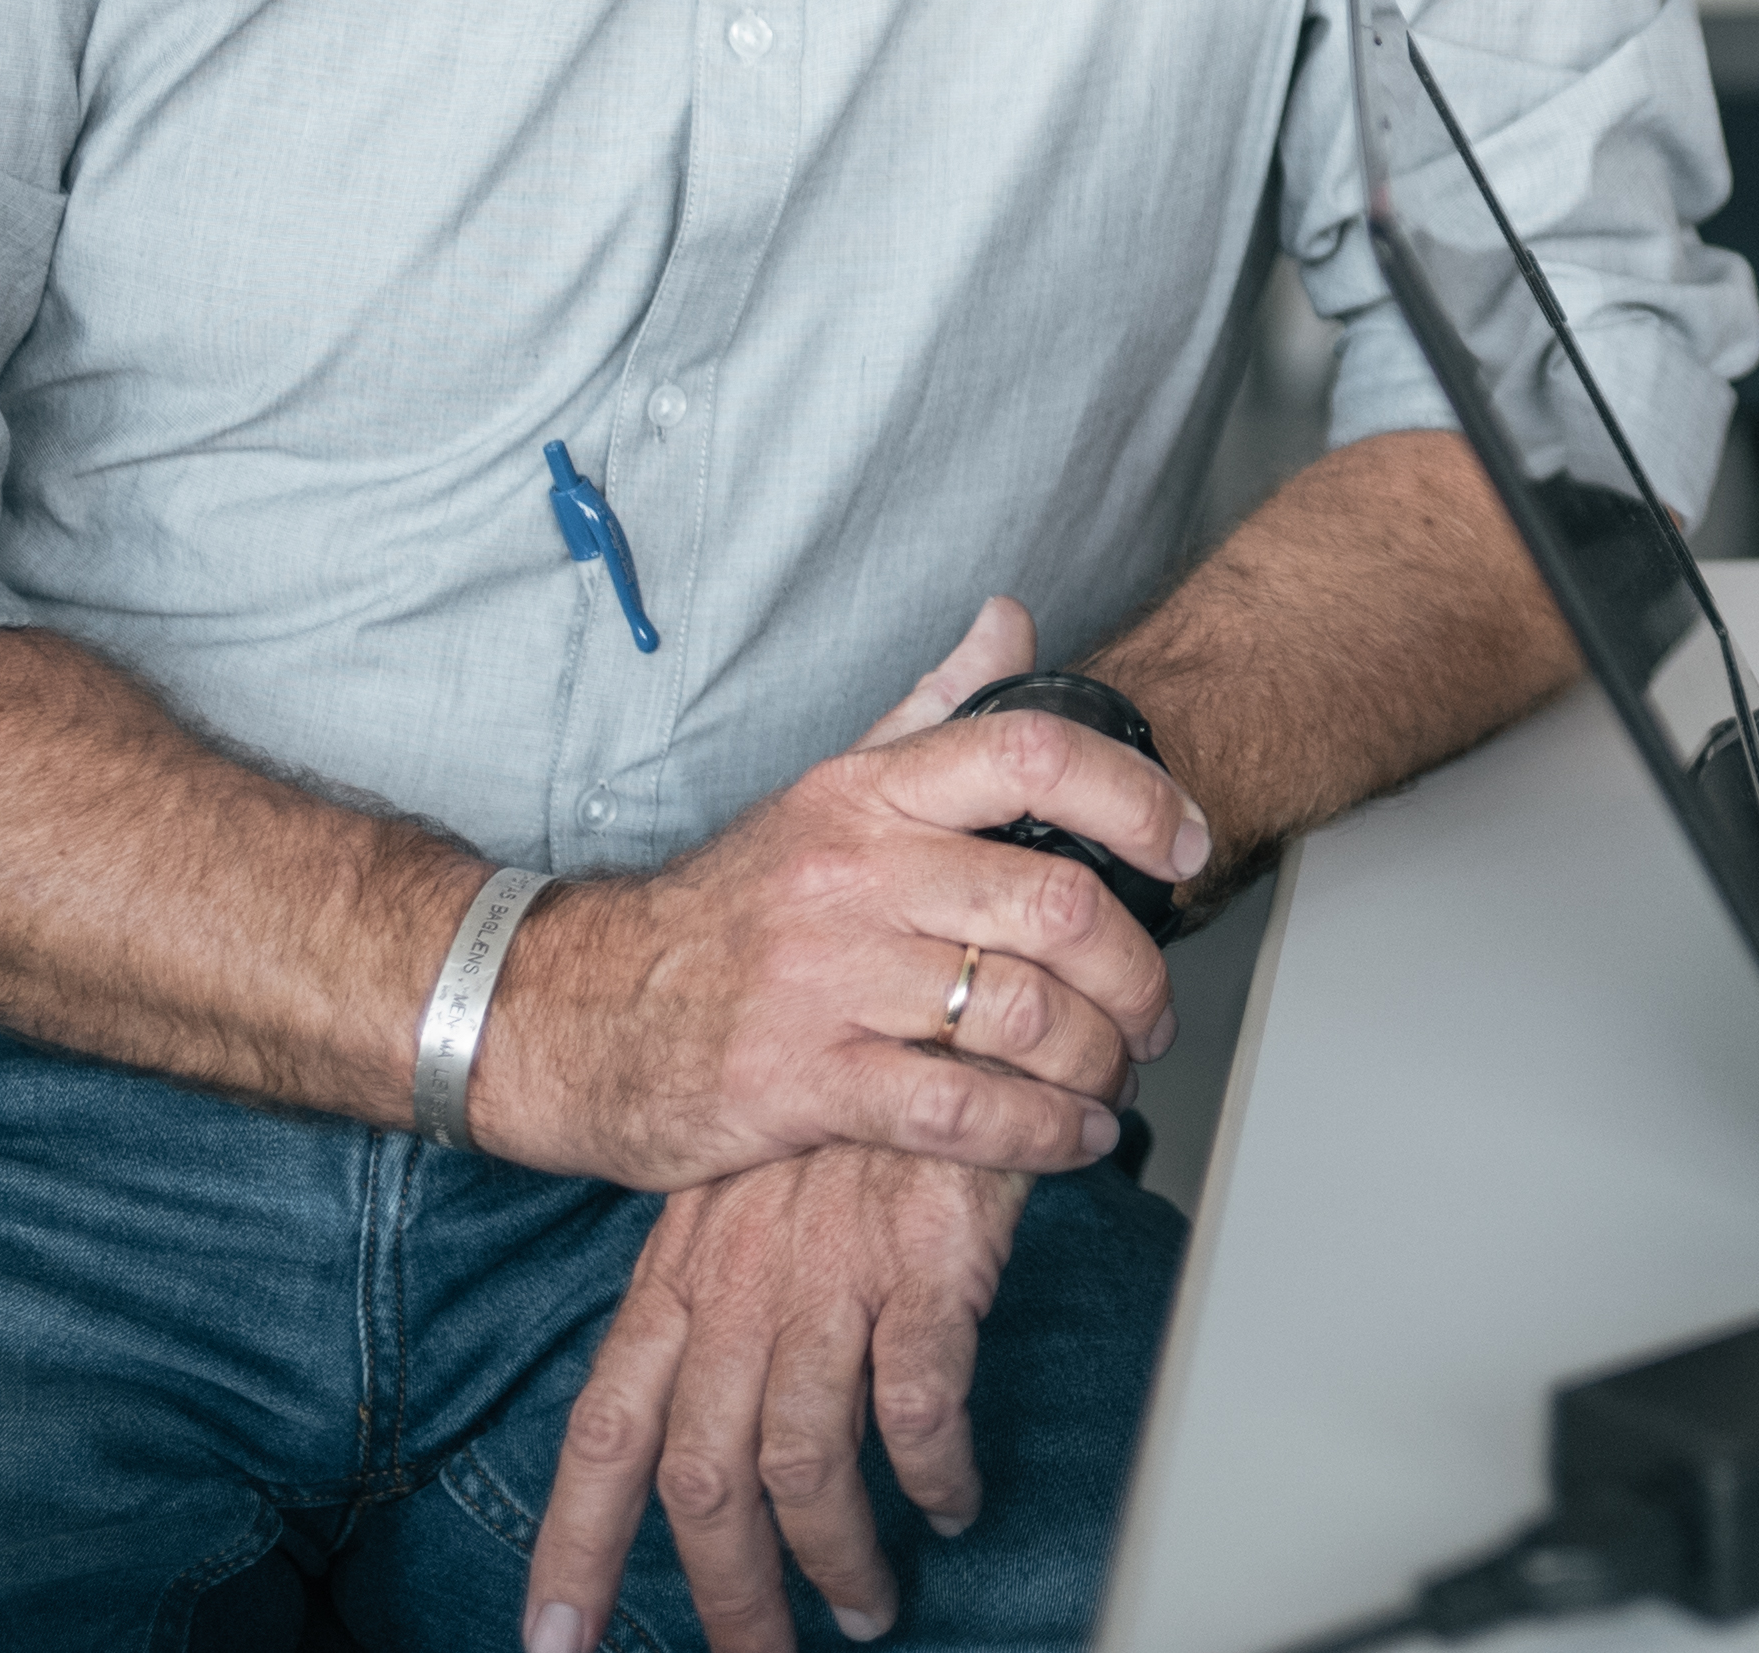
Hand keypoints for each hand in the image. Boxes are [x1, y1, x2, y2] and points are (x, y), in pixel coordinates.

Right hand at [477, 597, 1205, 1195]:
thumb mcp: (823, 791)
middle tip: (1156, 1010)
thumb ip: (930, 711)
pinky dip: (1043, 1133)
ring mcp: (829, 980)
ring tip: (1116, 1077)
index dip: (1137, 799)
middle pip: (1055, 907)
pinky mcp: (804, 1082)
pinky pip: (961, 1109)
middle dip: (1137, 971)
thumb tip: (1011, 621)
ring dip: (1101, 1059)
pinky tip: (1072, 1137)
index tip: (1188, 845)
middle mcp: (856, 875)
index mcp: (868, 796)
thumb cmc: (723, 909)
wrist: (569, 1011)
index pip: (1032, 757)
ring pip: (1024, 1014)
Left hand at [524, 1142, 1027, 1652]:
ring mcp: (829, 1282)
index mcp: (682, 1282)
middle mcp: (740, 1294)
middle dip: (724, 1594)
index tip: (557, 1642)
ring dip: (837, 1558)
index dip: (575, 1548)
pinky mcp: (924, 1269)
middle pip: (702, 1480)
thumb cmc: (845, 1110)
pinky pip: (918, 1410)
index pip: (604, 1435)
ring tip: (867, 1605)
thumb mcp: (742, 1197)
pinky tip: (952, 1500)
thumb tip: (707, 1417)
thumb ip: (716, 1303)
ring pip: (804, 1466)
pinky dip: (934, 1476)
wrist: (940, 1010)